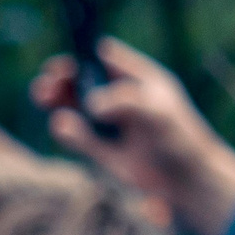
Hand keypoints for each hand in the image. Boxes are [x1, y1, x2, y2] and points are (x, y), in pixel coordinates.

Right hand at [31, 39, 234, 234]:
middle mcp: (120, 97)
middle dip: (61, 78)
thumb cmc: (181, 139)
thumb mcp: (159, 112)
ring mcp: (110, 122)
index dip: (83, 53)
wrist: (189, 182)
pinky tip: (63, 125)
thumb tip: (91, 104)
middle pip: (80, 79)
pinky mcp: (102, 149)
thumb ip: (126, 102)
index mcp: (139, 79)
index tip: (68, 61)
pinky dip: (67, 129)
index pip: (103, 56)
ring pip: (72, 105)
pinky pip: (76, 134)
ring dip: (54, 98)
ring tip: (45, 96)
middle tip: (49, 82)